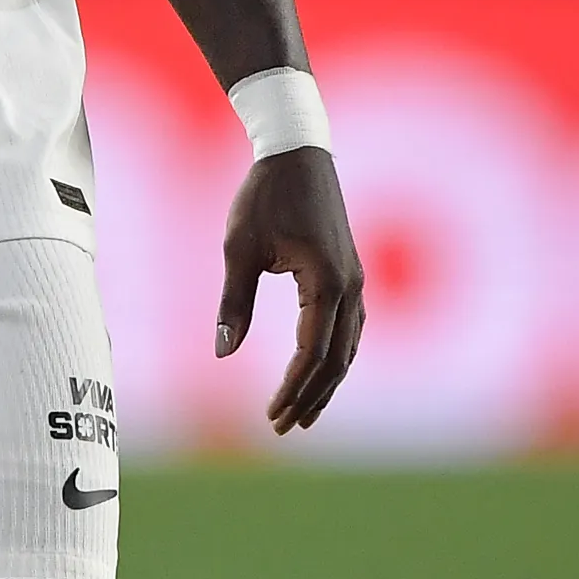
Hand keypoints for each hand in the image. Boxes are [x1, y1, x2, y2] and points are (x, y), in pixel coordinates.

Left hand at [215, 146, 364, 432]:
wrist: (297, 152)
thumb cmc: (265, 196)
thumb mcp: (239, 248)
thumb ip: (235, 303)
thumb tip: (223, 353)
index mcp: (326, 281)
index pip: (313, 353)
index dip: (293, 389)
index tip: (270, 416)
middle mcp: (350, 284)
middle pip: (337, 359)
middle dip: (311, 397)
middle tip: (283, 427)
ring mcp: (355, 278)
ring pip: (349, 345)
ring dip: (327, 382)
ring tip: (304, 413)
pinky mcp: (349, 271)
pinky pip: (351, 326)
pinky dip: (337, 355)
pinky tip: (322, 369)